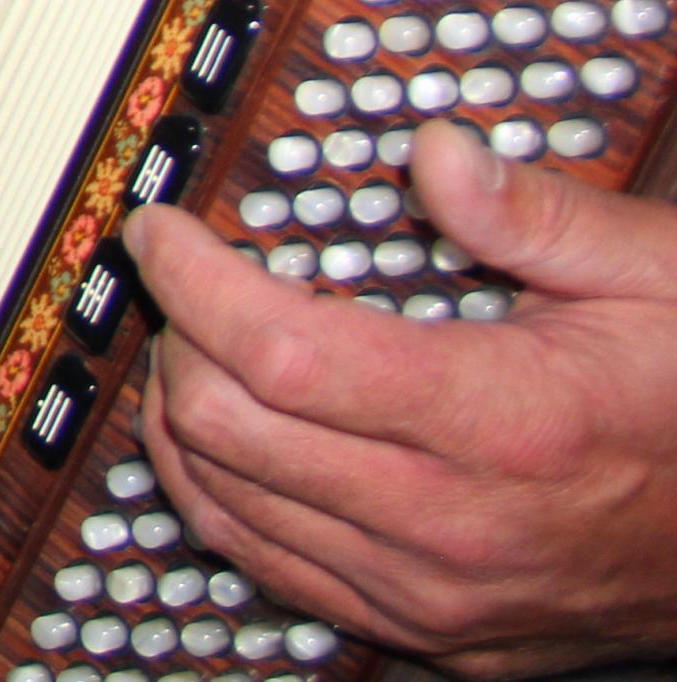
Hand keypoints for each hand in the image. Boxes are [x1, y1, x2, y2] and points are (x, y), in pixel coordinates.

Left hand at [126, 121, 676, 673]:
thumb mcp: (661, 280)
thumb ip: (541, 216)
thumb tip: (435, 157)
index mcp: (501, 424)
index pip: (274, 349)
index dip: (192, 276)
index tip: (165, 226)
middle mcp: (451, 526)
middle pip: (222, 428)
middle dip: (179, 337)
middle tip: (187, 274)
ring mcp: (434, 595)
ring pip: (225, 505)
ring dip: (188, 416)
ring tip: (204, 345)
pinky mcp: (430, 635)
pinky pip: (272, 567)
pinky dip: (227, 494)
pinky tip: (242, 436)